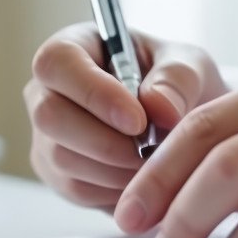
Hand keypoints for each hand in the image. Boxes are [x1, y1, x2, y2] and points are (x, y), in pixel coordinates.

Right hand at [24, 23, 226, 209]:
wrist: (182, 123)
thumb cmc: (177, 83)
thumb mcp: (191, 66)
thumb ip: (178, 78)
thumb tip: (157, 106)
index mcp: (73, 47)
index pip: (57, 62)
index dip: (93, 92)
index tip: (138, 120)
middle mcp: (48, 90)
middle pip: (50, 116)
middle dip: (106, 141)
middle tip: (152, 150)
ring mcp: (46, 135)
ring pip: (63, 159)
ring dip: (116, 169)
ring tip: (156, 164)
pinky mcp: (57, 174)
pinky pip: (77, 189)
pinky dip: (115, 190)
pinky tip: (143, 178)